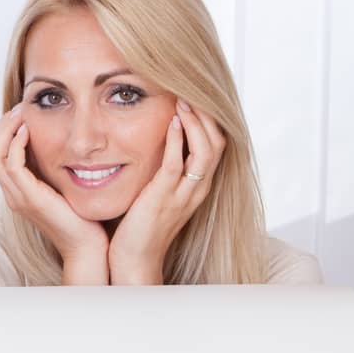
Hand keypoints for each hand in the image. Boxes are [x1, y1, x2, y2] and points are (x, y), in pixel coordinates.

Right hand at [0, 103, 109, 284]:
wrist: (89, 248)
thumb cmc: (84, 220)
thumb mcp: (67, 188)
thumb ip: (59, 170)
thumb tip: (67, 145)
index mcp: (19, 191)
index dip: (6, 131)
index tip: (24, 113)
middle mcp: (13, 193)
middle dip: (3, 125)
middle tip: (20, 107)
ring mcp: (17, 197)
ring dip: (7, 129)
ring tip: (22, 113)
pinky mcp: (29, 198)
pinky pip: (12, 165)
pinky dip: (16, 144)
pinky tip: (29, 131)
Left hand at [108, 101, 225, 284]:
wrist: (134, 261)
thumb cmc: (139, 228)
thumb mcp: (156, 194)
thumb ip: (162, 173)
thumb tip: (157, 147)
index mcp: (197, 188)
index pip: (216, 147)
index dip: (210, 122)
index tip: (196, 98)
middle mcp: (197, 190)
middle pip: (219, 144)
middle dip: (208, 116)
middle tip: (192, 92)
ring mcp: (183, 194)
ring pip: (206, 151)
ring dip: (197, 123)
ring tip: (183, 100)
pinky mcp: (164, 198)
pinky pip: (178, 164)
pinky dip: (177, 140)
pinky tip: (171, 122)